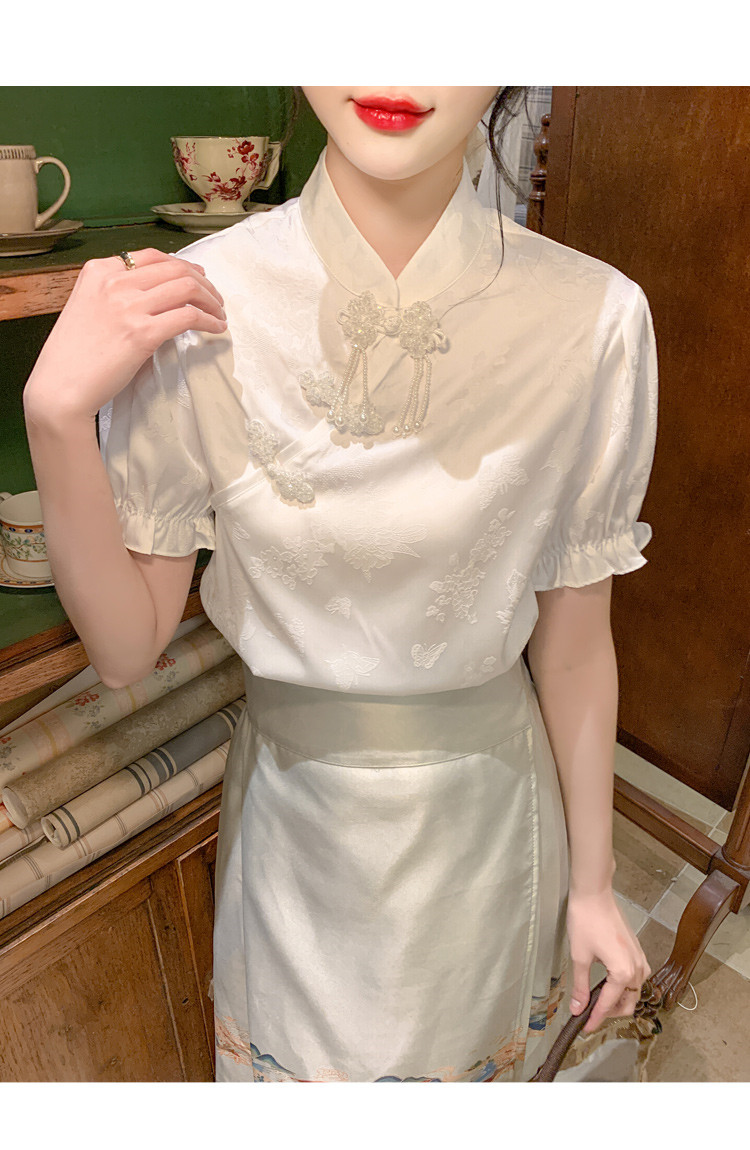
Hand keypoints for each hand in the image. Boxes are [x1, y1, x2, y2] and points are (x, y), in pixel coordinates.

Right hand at [24, 247, 227, 421]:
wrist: (59, 387)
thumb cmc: (73, 356)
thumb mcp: (87, 307)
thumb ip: (116, 295)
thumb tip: (156, 296)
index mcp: (98, 271)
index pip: (152, 256)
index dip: (182, 265)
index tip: (197, 278)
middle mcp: (114, 283)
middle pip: (175, 269)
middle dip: (203, 283)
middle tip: (215, 299)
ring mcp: (128, 307)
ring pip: (187, 288)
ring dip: (211, 300)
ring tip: (219, 314)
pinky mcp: (142, 333)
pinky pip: (189, 317)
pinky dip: (209, 321)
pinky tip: (216, 329)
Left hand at [565, 887, 651, 1033]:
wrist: (594, 894)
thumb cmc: (586, 921)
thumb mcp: (579, 957)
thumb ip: (580, 986)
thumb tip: (577, 1008)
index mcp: (623, 972)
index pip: (609, 1004)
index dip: (596, 1019)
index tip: (585, 1028)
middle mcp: (637, 967)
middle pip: (628, 1002)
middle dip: (610, 1012)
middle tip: (590, 1014)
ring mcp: (639, 957)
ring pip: (634, 991)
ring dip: (619, 1000)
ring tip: (598, 1001)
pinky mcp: (637, 950)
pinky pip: (636, 977)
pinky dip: (625, 986)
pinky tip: (609, 984)